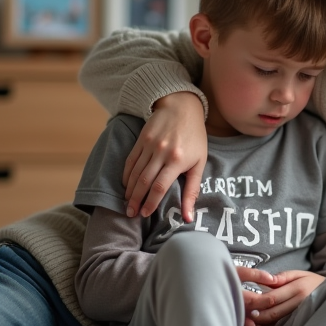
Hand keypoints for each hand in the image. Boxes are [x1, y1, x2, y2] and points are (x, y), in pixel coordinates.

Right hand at [122, 92, 206, 218]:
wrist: (182, 108)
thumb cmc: (195, 138)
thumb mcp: (200, 163)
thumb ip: (193, 190)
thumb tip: (188, 217)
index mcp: (177, 160)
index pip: (159, 186)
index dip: (151, 202)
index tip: (145, 213)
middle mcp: (161, 152)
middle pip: (144, 181)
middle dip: (136, 200)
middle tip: (131, 214)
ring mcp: (149, 145)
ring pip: (135, 172)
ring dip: (129, 190)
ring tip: (127, 203)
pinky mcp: (141, 139)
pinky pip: (130, 161)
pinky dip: (127, 175)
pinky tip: (126, 185)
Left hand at [238, 267, 323, 325]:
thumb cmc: (311, 282)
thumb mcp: (299, 273)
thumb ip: (282, 277)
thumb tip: (267, 280)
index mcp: (298, 289)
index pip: (273, 297)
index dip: (258, 302)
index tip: (247, 302)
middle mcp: (300, 303)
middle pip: (273, 312)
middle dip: (257, 314)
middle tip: (245, 313)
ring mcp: (301, 315)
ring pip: (277, 322)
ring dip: (262, 323)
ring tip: (250, 321)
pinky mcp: (301, 322)